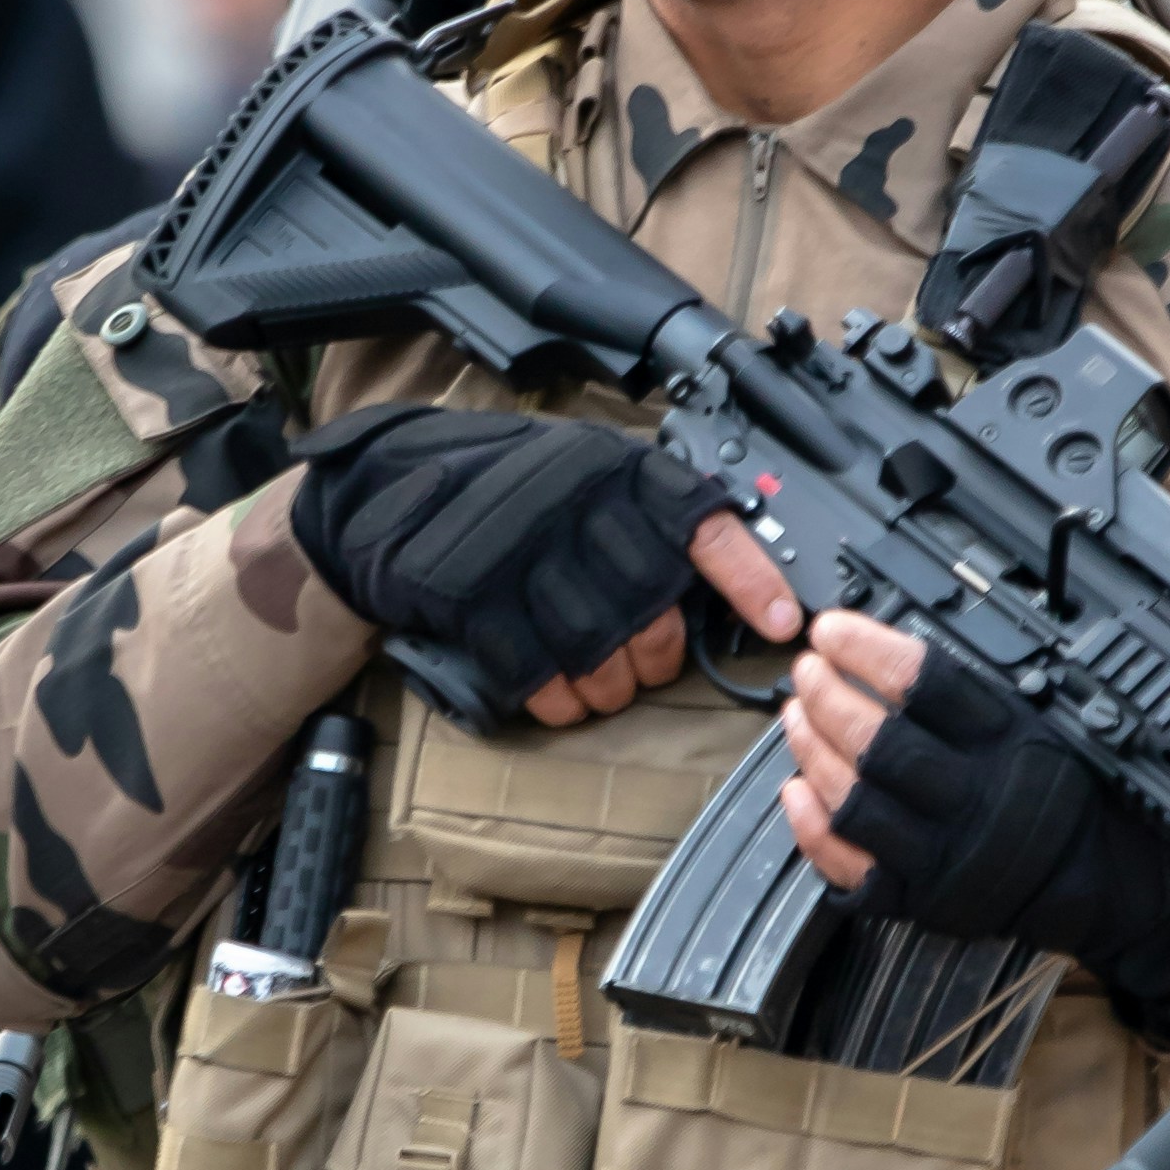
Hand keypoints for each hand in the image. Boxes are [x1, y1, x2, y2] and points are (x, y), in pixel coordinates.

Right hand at [293, 407, 797, 726]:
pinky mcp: (470, 593)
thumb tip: (733, 592)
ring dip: (610, 686)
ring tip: (600, 685)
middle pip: (652, 604)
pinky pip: (536, 671)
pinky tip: (558, 698)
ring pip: (599, 646)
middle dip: (659, 654)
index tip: (782, 624)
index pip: (700, 520)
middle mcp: (572, 499)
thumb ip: (644, 523)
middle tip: (647, 665)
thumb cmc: (501, 496)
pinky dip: (557, 701)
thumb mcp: (583, 480)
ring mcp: (518, 546)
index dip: (748, 577)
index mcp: (613, 469)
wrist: (386, 493)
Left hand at [782, 610, 1169, 997]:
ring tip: (794, 714)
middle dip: (830, 699)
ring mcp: (945, 858)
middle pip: (882, 745)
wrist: (1111, 889)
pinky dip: (814, 830)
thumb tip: (903, 653)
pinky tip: (793, 792)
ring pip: (856, 802)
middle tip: (807, 670)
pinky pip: (852, 869)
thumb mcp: (1060, 729)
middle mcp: (977, 803)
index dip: (870, 652)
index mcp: (1015, 748)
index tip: (834, 629)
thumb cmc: (1086, 802)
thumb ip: (992, 697)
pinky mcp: (924, 902)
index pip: (929, 686)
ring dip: (813, 753)